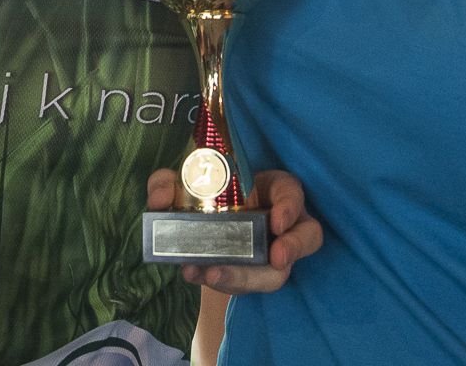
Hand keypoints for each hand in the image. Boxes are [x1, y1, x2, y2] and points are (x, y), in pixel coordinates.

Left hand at [146, 168, 323, 294]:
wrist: (200, 218)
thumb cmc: (204, 192)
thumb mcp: (181, 181)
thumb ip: (170, 183)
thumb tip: (161, 198)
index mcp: (275, 190)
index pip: (294, 194)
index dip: (290, 208)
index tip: (277, 222)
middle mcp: (282, 223)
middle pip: (303, 239)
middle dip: (289, 251)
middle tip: (274, 259)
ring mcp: (270, 253)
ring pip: (276, 274)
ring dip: (245, 276)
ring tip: (212, 275)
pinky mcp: (252, 275)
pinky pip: (244, 284)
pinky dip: (219, 281)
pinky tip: (195, 274)